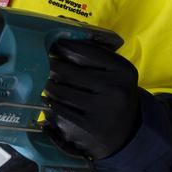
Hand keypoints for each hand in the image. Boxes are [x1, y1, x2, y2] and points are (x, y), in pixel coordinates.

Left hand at [43, 39, 141, 159]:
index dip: (64, 47)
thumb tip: (59, 37)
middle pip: (68, 71)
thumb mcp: (115, 74)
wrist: (128, 134)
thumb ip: (93, 56)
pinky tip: (50, 101)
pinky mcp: (86, 128)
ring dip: (49, 86)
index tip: (52, 45)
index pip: (85, 52)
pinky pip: (58, 110)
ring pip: (60, 91)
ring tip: (48, 83)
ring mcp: (101, 110)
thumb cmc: (115, 95)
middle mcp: (115, 89)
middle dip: (52, 67)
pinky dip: (51, 104)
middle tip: (44, 64)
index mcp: (123, 71)